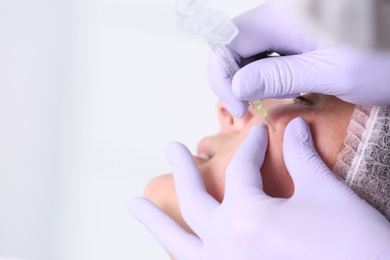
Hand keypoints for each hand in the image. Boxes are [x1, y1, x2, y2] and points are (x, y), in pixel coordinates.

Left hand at [128, 118, 389, 259]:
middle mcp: (226, 247)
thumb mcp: (327, 193)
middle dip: (182, 170)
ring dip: (155, 223)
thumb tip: (293, 127)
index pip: (243, 170)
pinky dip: (183, 252)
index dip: (254, 146)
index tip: (261, 134)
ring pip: (180, 244)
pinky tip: (177, 246)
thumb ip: (303, 156)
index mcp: (247, 218)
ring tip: (134, 205)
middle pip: (194, 200)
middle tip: (170, 148)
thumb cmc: (352, 244)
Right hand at [208, 1, 389, 117]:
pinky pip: (268, 48)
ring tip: (269, 97)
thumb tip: (236, 85)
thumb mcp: (334, 73)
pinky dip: (265, 70)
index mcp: (289, 15)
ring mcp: (291, 20)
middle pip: (235, 41)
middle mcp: (284, 11)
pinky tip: (280, 85)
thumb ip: (281, 77)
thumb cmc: (387, 59)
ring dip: (248, 75)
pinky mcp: (299, 30)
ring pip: (249, 46)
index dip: (223, 74)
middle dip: (233, 76)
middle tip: (249, 106)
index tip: (239, 106)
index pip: (229, 39)